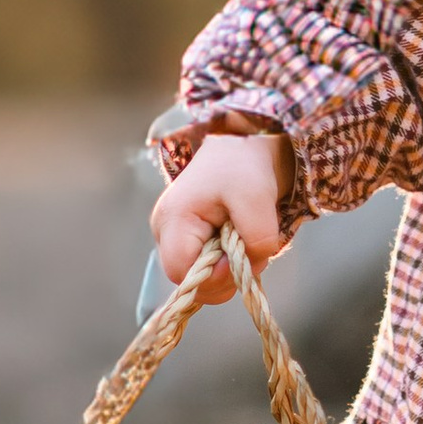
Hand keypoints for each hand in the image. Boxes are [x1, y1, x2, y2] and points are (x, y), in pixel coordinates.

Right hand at [150, 126, 292, 288]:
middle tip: (251, 248)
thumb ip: (257, 239)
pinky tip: (239, 240)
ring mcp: (174, 236)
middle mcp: (164, 232)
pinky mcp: (188, 238)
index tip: (241, 259)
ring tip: (247, 238)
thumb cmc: (242, 165)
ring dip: (231, 268)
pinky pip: (207, 265)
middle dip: (226, 274)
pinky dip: (228, 261)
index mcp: (173, 220)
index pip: (182, 274)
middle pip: (191, 279)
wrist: (241, 144)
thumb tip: (246, 268)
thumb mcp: (257, 198)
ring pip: (201, 275)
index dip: (214, 277)